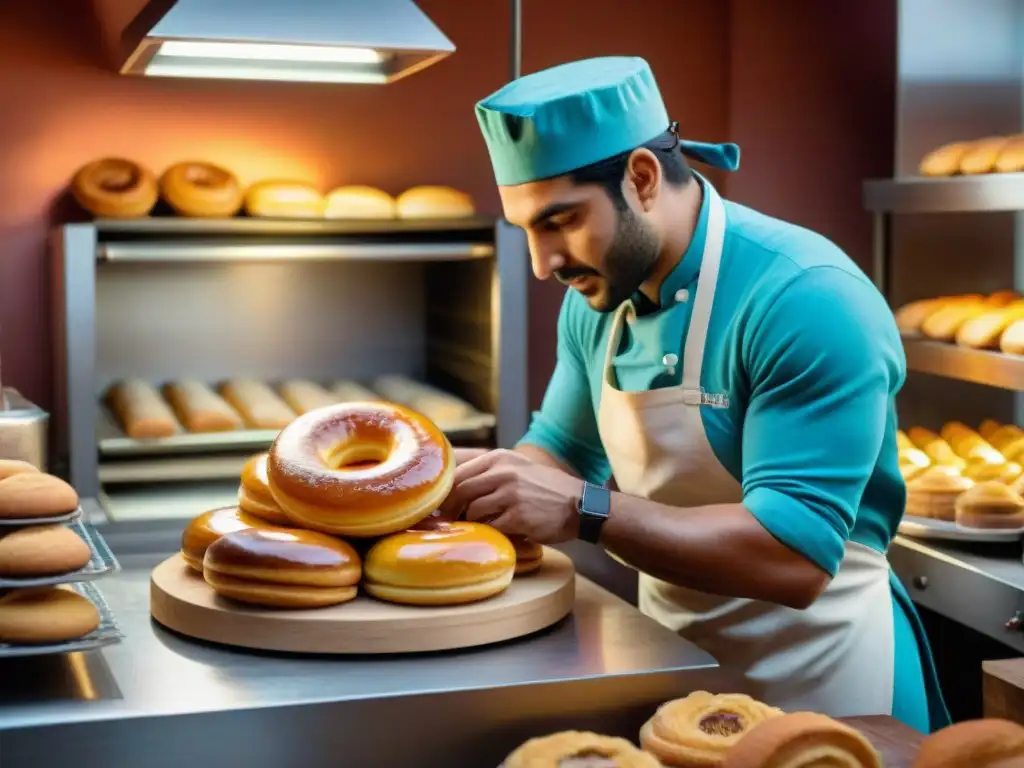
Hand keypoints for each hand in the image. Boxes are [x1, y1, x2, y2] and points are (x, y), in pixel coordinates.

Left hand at [438, 449, 583, 543]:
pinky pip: (490, 527)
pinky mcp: (518, 516)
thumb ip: (490, 474)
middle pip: (461, 491)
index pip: (459, 472)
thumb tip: (454, 489)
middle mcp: (503, 472)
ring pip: (473, 511)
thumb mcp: (518, 469)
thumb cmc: (547, 490)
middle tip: (446, 522)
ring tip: (474, 529)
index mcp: (500, 458)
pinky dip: (488, 533)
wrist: (580, 505)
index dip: (445, 491)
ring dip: (470, 523)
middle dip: (450, 509)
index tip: (439, 505)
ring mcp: (511, 494)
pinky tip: (492, 536)